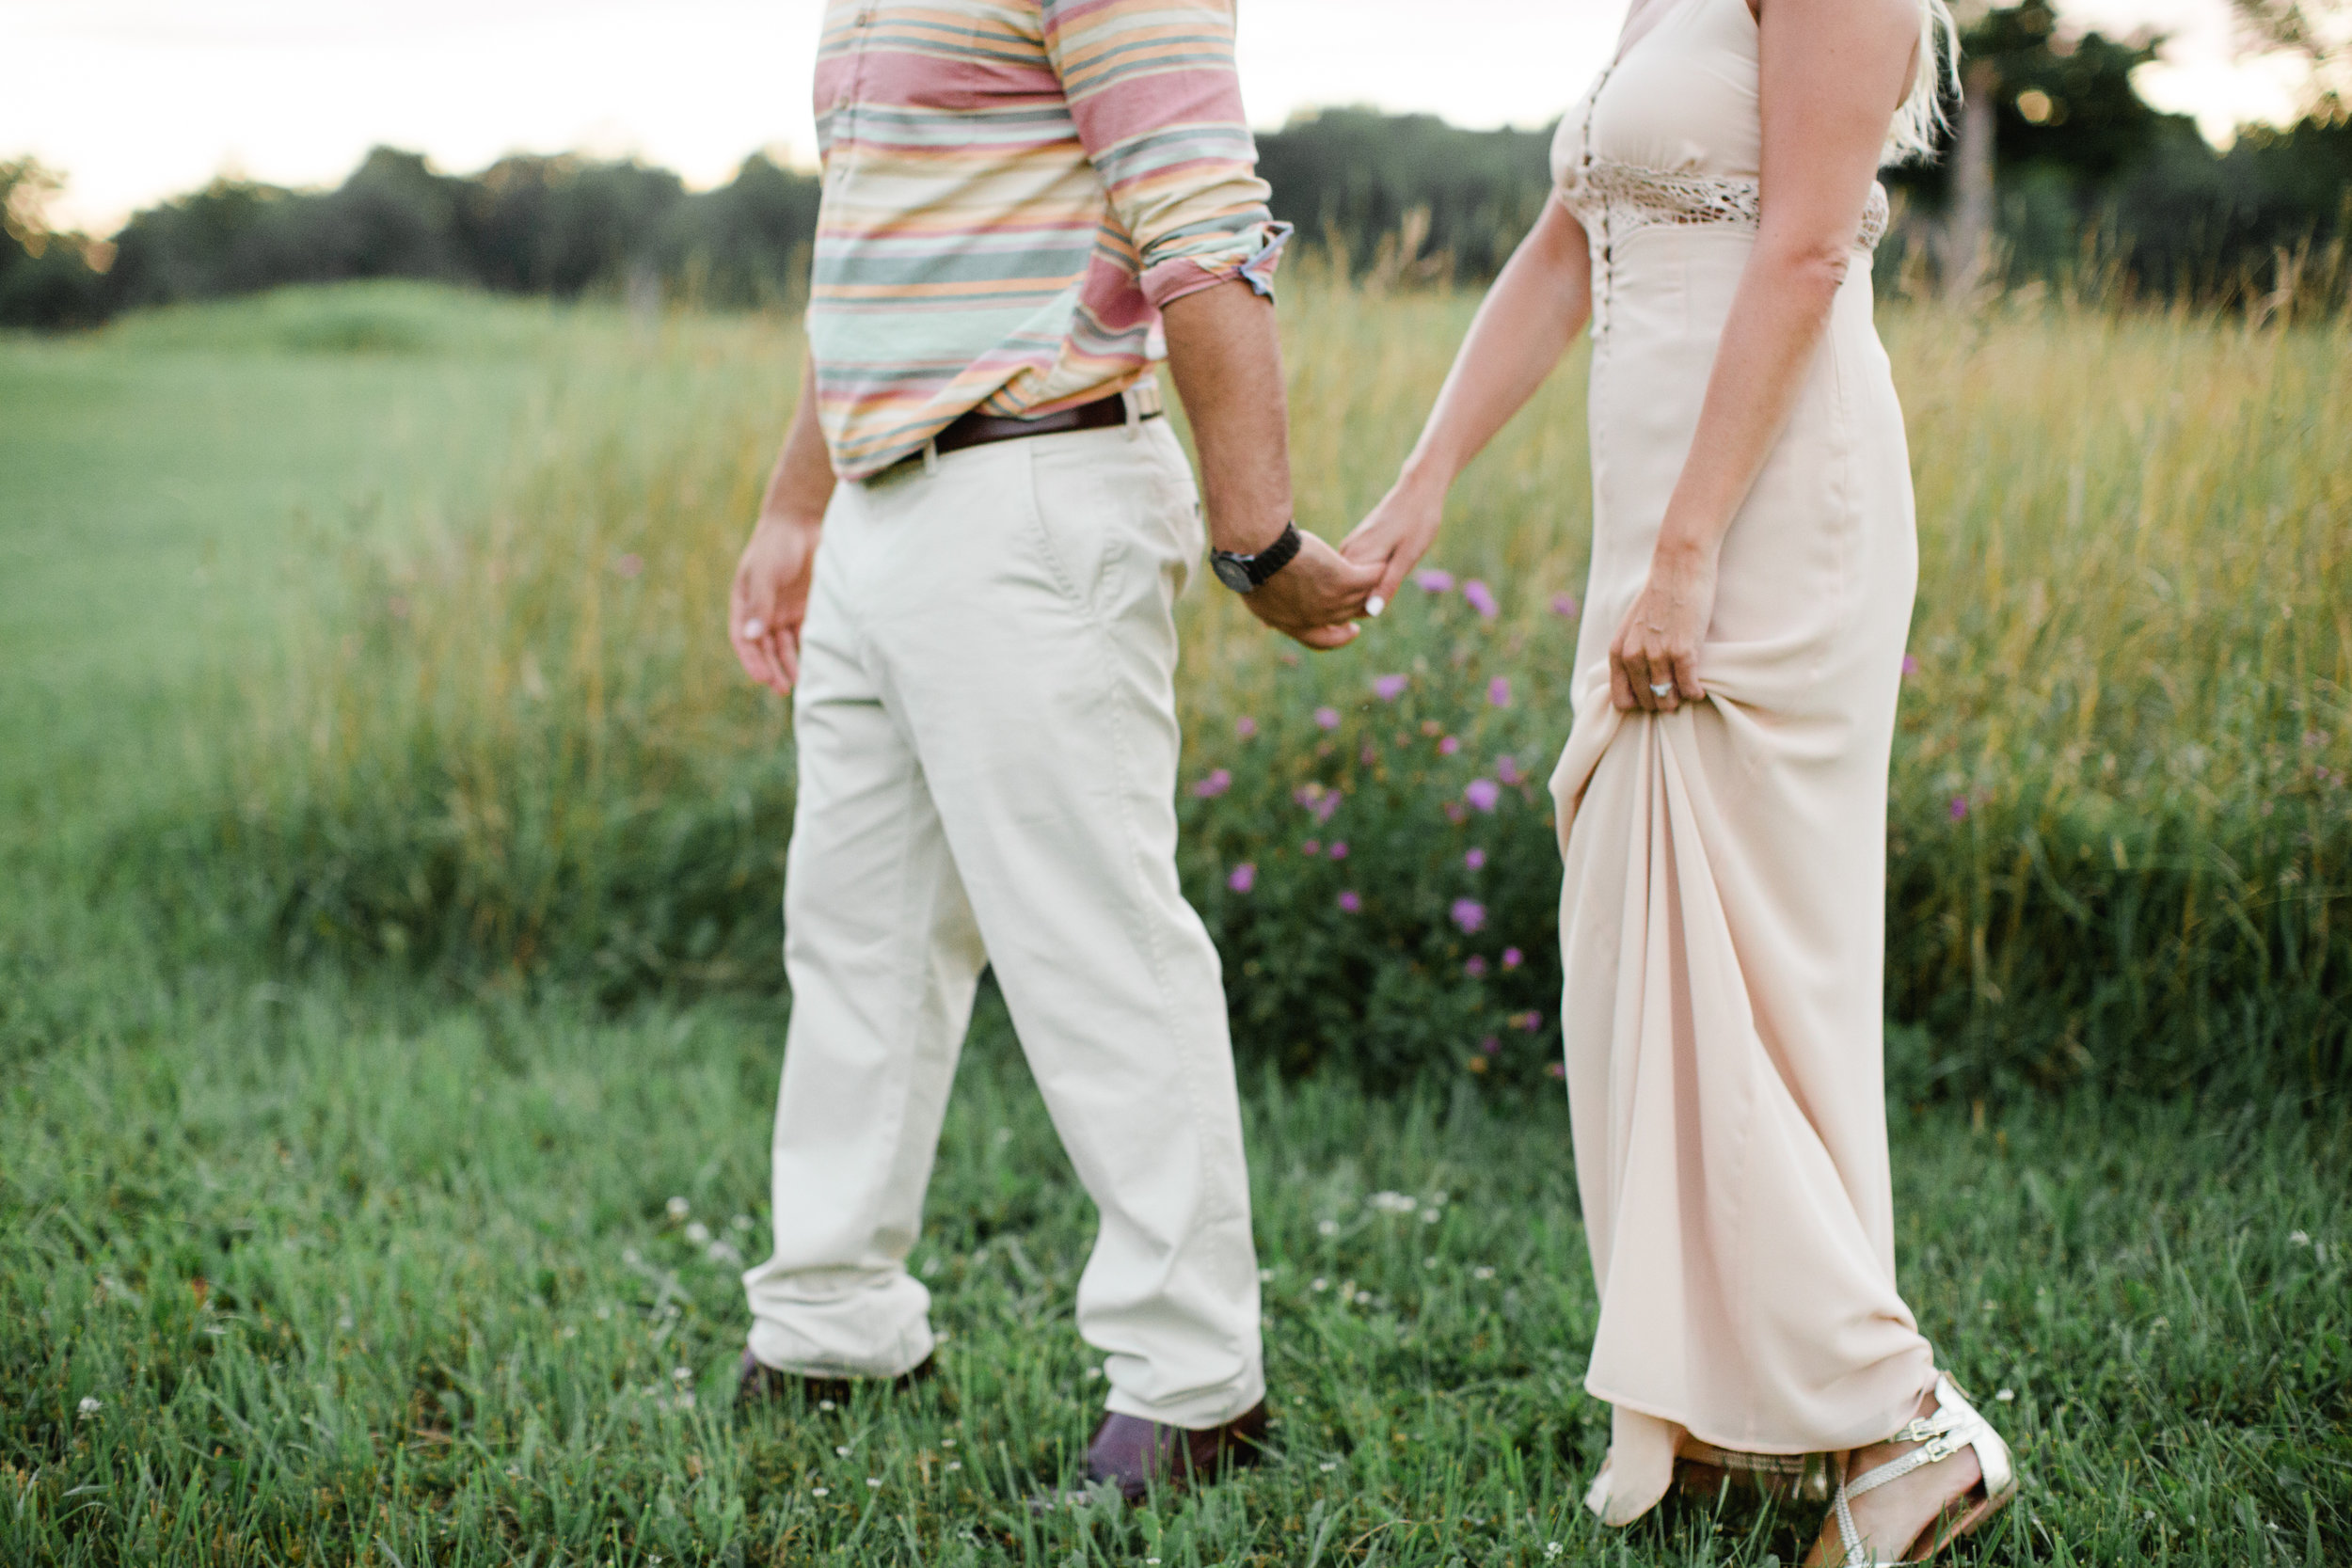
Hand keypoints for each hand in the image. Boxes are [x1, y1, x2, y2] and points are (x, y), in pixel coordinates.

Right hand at [729, 512, 821, 694]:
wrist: (801, 522)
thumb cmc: (775, 544)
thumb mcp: (764, 573)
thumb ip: (760, 604)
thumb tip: (753, 636)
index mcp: (745, 604)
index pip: (744, 639)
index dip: (751, 660)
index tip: (762, 678)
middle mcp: (764, 612)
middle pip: (765, 647)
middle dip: (771, 668)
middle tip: (781, 688)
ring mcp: (784, 611)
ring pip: (785, 645)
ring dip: (789, 664)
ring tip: (797, 683)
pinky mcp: (805, 608)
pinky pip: (805, 635)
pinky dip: (806, 650)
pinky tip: (813, 664)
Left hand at [1241, 529, 1380, 650]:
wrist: (1258, 552)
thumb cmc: (1250, 565)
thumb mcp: (1257, 594)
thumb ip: (1269, 606)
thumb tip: (1265, 611)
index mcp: (1293, 625)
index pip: (1322, 640)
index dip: (1339, 637)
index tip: (1352, 630)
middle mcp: (1316, 618)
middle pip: (1345, 616)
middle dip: (1358, 608)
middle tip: (1368, 597)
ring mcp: (1332, 600)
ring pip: (1361, 597)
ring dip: (1371, 587)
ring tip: (1379, 573)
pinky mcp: (1343, 579)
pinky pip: (1370, 577)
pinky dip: (1377, 571)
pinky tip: (1381, 562)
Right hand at [1339, 470, 1445, 611]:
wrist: (1418, 491)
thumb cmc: (1418, 523)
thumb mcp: (1408, 556)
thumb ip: (1388, 584)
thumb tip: (1371, 612)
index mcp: (1358, 556)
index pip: (1352, 599)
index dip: (1370, 606)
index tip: (1391, 592)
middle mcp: (1347, 551)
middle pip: (1349, 591)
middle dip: (1367, 597)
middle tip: (1395, 576)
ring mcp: (1349, 546)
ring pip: (1352, 581)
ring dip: (1368, 586)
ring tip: (1393, 569)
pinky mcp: (1354, 543)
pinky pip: (1355, 569)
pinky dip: (1369, 575)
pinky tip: (1387, 564)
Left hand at [1609, 544, 1715, 712]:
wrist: (1679, 568)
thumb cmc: (1659, 597)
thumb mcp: (1632, 626)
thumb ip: (1630, 652)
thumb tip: (1640, 682)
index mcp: (1618, 651)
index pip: (1621, 700)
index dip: (1638, 703)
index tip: (1653, 695)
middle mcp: (1633, 656)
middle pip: (1647, 703)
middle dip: (1662, 702)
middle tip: (1675, 692)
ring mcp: (1657, 655)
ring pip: (1668, 699)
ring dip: (1680, 699)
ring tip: (1687, 689)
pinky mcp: (1683, 651)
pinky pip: (1689, 688)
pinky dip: (1695, 692)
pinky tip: (1699, 688)